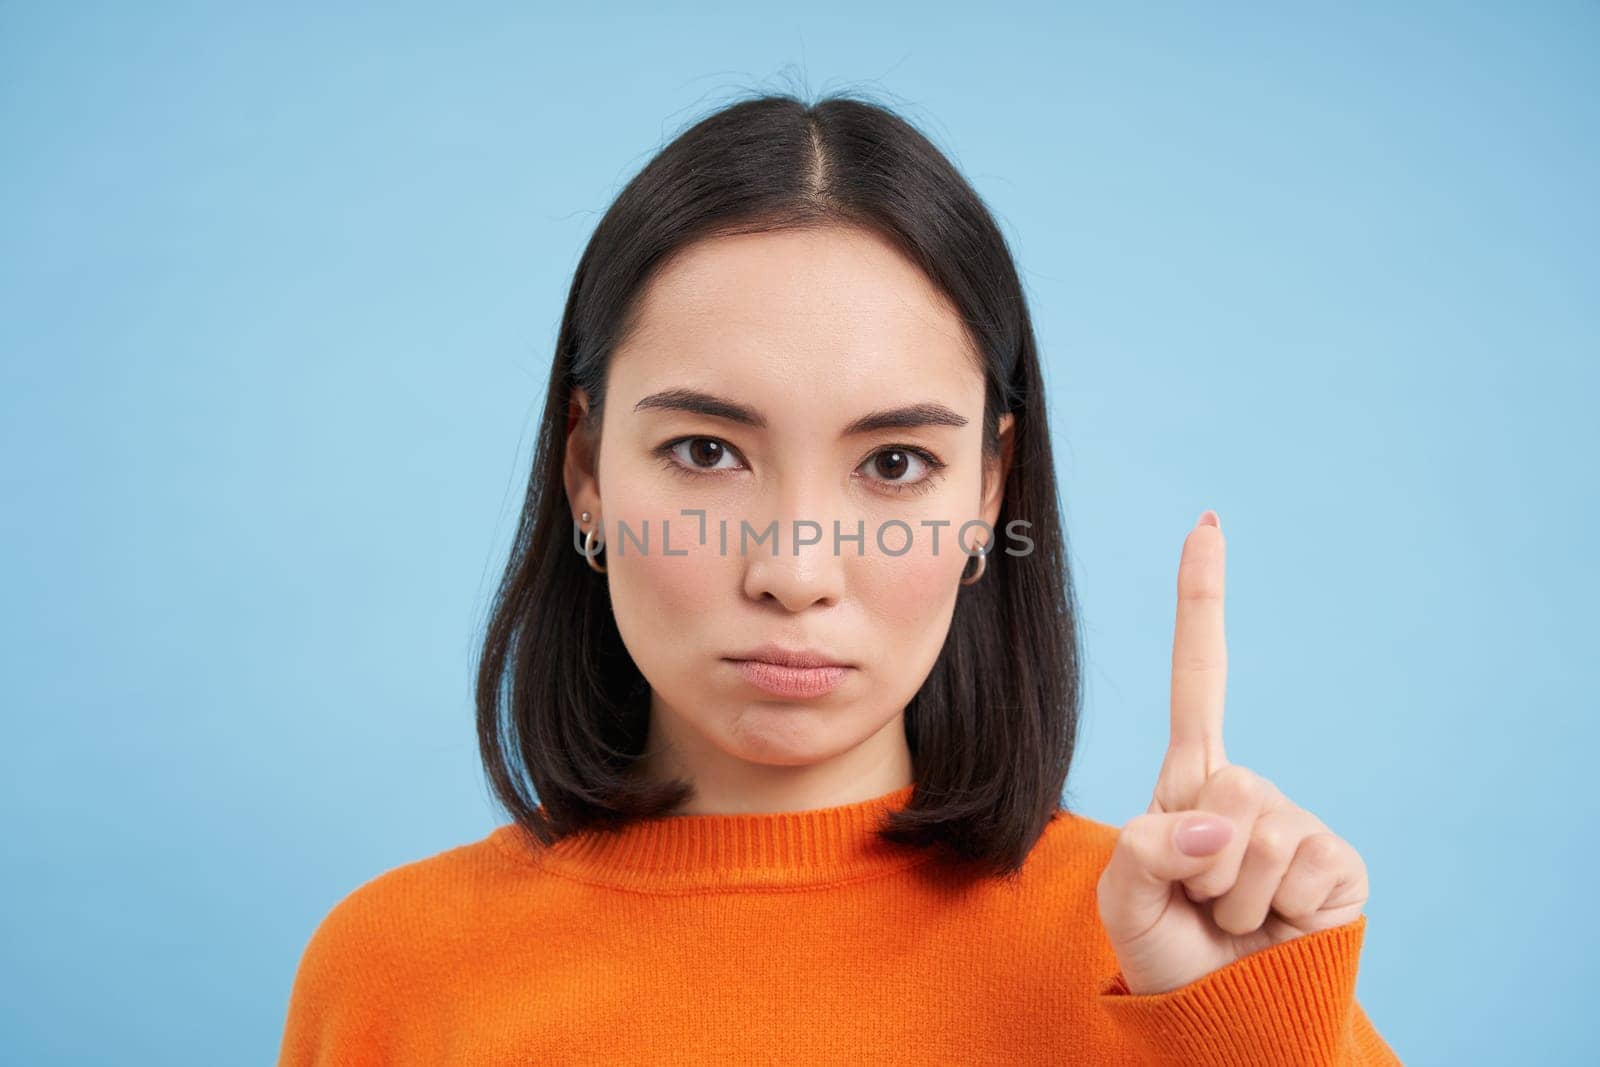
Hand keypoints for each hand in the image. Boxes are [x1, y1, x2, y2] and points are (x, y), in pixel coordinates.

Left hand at [1095, 510, 1369, 994]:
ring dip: (1232, 894)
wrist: (1221, 1017)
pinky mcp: (1340, 862)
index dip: (1202, 602)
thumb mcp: (1123, 899)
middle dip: (1199, 859)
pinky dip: (1279, 909)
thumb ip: (1144, 852)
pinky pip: (1304, 865)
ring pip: (1259, 830)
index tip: (1206, 526)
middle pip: (1227, 779)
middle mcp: (1248, 790)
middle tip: (1202, 901)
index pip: (1198, 678)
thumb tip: (1224, 825)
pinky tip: (1278, 927)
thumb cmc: (1168, 952)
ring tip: (1232, 921)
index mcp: (1191, 782)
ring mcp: (1297, 822)